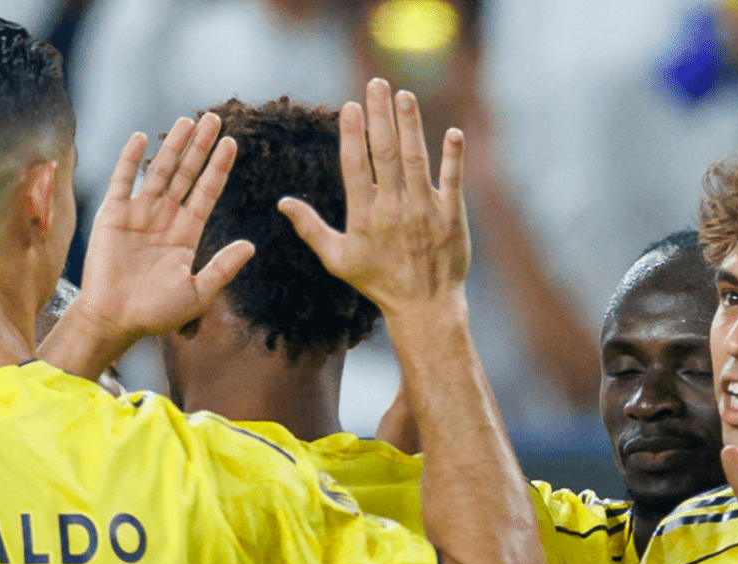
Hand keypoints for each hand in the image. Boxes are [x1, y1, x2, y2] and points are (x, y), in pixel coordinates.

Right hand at [56, 116, 255, 376]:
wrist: (116, 320)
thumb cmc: (157, 313)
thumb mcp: (198, 292)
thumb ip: (223, 267)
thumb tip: (251, 245)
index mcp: (187, 233)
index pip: (207, 192)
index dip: (218, 167)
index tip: (231, 143)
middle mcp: (165, 218)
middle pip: (187, 174)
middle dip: (200, 146)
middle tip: (214, 117)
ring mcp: (139, 213)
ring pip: (160, 171)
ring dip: (173, 145)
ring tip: (187, 120)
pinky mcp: (113, 214)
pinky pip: (123, 180)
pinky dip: (130, 158)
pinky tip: (142, 137)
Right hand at [280, 79, 469, 317]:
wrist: (425, 306)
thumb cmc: (378, 282)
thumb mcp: (338, 260)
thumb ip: (311, 228)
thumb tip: (282, 203)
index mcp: (365, 217)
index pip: (355, 166)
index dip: (352, 134)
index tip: (351, 105)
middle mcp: (395, 209)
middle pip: (385, 153)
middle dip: (381, 115)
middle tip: (377, 84)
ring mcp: (425, 210)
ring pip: (416, 159)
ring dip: (411, 125)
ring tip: (405, 95)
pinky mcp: (452, 215)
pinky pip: (454, 180)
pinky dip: (454, 156)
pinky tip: (454, 132)